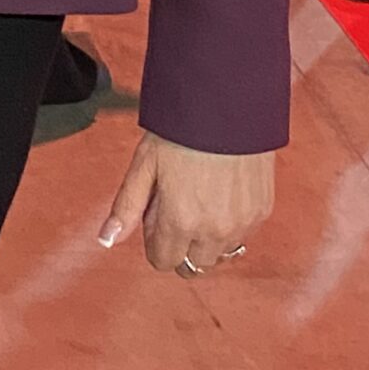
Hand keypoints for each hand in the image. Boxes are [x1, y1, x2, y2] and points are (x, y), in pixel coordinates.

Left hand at [99, 131, 273, 275]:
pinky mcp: (261, 212)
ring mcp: (242, 224)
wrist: (227, 104)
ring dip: (206, 239)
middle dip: (180, 243)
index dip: (154, 239)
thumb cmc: (180, 129)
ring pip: (219, 254)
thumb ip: (126, 206)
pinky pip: (242, 236)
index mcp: (181, 221)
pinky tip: (221, 193)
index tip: (156, 213)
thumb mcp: (144, 163)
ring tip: (200, 198)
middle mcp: (214, 231)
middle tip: (178, 205)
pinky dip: (230, 225)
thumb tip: (106, 240)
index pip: (163, 261)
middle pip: (192, 265)